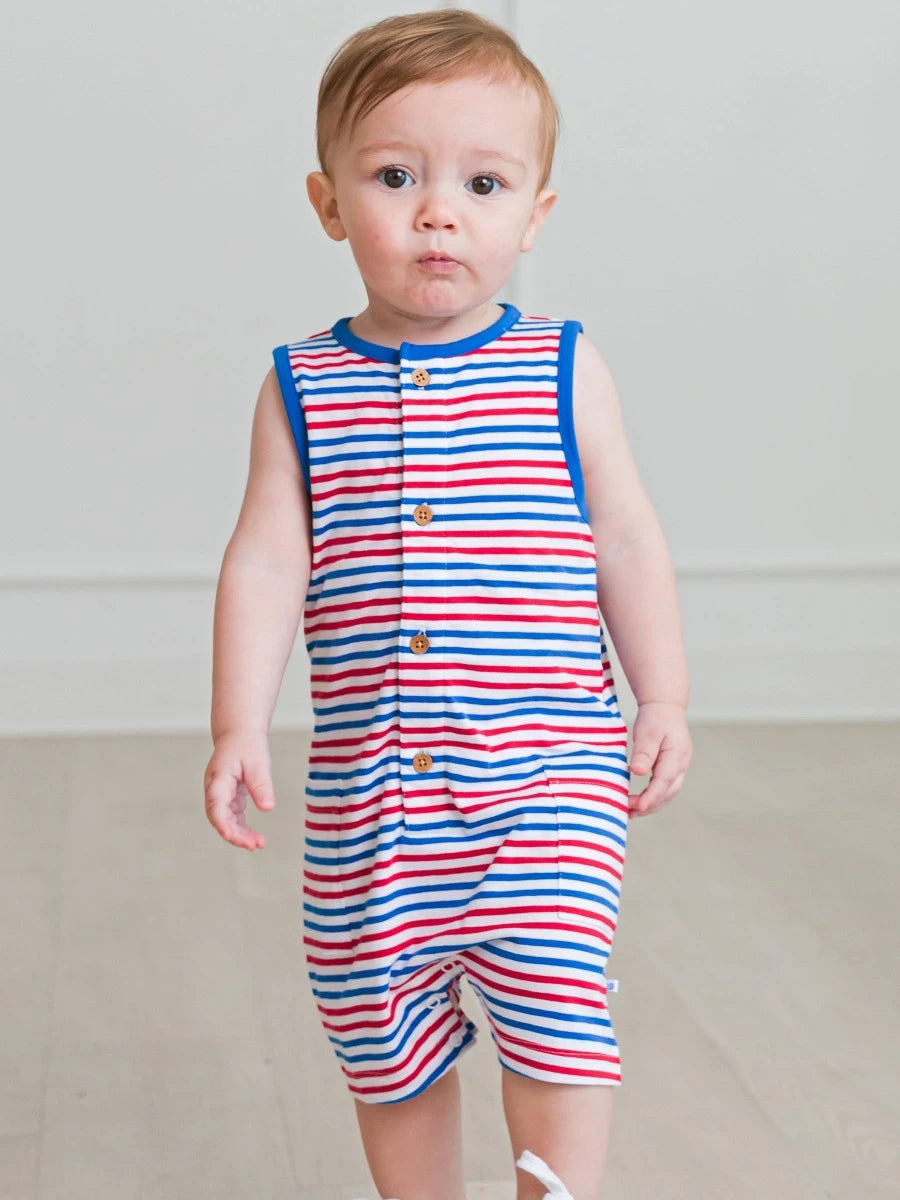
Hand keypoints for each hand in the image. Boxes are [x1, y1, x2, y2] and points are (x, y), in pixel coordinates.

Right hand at [203, 730, 275, 849]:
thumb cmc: (247, 744)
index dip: (222, 823)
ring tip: (258, 844)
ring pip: (225, 819)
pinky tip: (254, 836)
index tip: (232, 837)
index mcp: (218, 778)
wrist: (239, 733)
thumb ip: (261, 785)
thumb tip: (267, 808)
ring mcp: (219, 794)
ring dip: (240, 833)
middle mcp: (214, 788)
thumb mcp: (258, 762)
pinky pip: (232, 816)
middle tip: (256, 845)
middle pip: (219, 817)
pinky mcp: (228, 796)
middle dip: (235, 834)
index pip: (215, 806)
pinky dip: (242, 826)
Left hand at [628, 701, 691, 817]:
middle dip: (649, 806)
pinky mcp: (673, 768)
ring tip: (631, 812)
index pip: (664, 781)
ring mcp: (679, 767)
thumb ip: (643, 752)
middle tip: (628, 813)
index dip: (651, 797)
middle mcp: (681, 764)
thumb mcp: (647, 732)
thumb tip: (638, 772)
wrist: (665, 706)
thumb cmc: (655, 717)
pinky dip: (653, 796)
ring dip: (651, 804)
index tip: (637, 807)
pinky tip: (639, 801)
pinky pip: (664, 787)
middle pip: (668, 792)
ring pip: (667, 793)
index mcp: (677, 755)